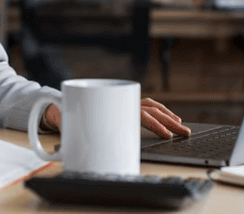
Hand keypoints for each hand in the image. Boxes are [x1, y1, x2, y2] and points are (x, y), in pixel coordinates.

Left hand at [41, 98, 189, 137]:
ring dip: (167, 114)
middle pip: (151, 110)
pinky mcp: (124, 105)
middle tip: (184, 132)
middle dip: (169, 121)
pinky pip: (145, 105)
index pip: (140, 115)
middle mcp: (120, 101)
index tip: (166, 134)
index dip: (155, 124)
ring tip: (180, 124)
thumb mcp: (71, 122)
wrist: (59, 102)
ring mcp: (124, 102)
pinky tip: (166, 116)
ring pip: (150, 105)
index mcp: (113, 105)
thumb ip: (78, 130)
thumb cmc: (67, 113)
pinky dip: (158, 110)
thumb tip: (79, 143)